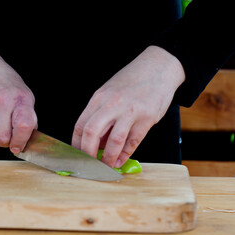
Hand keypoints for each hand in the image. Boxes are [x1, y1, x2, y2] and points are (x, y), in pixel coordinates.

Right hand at [0, 36, 36, 153]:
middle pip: (3, 137)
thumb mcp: (25, 96)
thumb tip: (26, 142)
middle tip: (6, 136)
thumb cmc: (8, 86)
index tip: (18, 147)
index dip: (21, 141)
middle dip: (5, 142)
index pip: (24, 126)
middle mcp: (3, 101)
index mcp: (21, 99)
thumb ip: (28, 118)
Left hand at [72, 46, 184, 167]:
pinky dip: (125, 154)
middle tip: (89, 164)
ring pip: (113, 140)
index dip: (76, 144)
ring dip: (108, 158)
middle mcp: (112, 104)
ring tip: (106, 166)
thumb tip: (95, 141)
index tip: (77, 155)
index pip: (80, 125)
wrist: (158, 67)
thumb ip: (101, 114)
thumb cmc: (131, 81)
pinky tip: (120, 160)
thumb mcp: (109, 93)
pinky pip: (133, 141)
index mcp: (99, 98)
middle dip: (87, 153)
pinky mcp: (147, 118)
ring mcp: (130, 111)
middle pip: (91, 132)